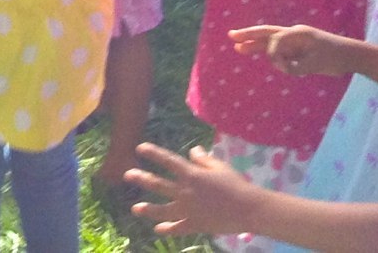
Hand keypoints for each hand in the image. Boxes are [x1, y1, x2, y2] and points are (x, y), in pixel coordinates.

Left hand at [126, 142, 263, 237]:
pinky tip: (158, 230)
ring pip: (164, 210)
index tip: (139, 148)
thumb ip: (203, 159)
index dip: (153, 153)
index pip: (167, 161)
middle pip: (159, 184)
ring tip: (135, 209)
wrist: (250, 209)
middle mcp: (186, 191)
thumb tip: (192, 151)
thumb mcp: (219, 166)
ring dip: (148, 209)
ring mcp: (190, 210)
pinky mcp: (197, 224)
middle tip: (127, 175)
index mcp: (191, 174)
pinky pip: (179, 228)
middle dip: (141, 179)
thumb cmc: (236, 184)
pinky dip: (169, 230)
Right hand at [230, 23, 354, 78]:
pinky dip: (268, 52)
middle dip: (249, 35)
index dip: (274, 53)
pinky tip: (259, 54)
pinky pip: (279, 50)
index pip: (277, 40)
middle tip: (231, 36)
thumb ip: (297, 66)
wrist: (351, 55)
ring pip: (270, 41)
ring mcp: (295, 42)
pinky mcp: (298, 50)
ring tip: (239, 48)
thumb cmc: (336, 57)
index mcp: (297, 34)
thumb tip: (282, 68)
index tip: (282, 67)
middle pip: (266, 33)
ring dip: (255, 44)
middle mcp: (293, 35)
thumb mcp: (317, 64)